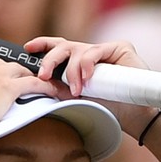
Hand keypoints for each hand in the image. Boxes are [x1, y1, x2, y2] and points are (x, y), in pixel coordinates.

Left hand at [24, 37, 160, 138]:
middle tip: (44, 76)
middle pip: (63, 46)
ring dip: (72, 71)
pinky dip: (87, 65)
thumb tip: (38, 83)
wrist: (133, 116)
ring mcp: (104, 49)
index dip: (42, 45)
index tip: (27, 49)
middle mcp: (89, 52)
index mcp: (77, 61)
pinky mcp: (119, 47)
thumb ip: (60, 87)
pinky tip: (87, 79)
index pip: (57, 47)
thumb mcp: (76, 98)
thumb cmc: (106, 109)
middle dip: (50, 60)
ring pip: (77, 50)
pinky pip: (95, 52)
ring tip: (76, 90)